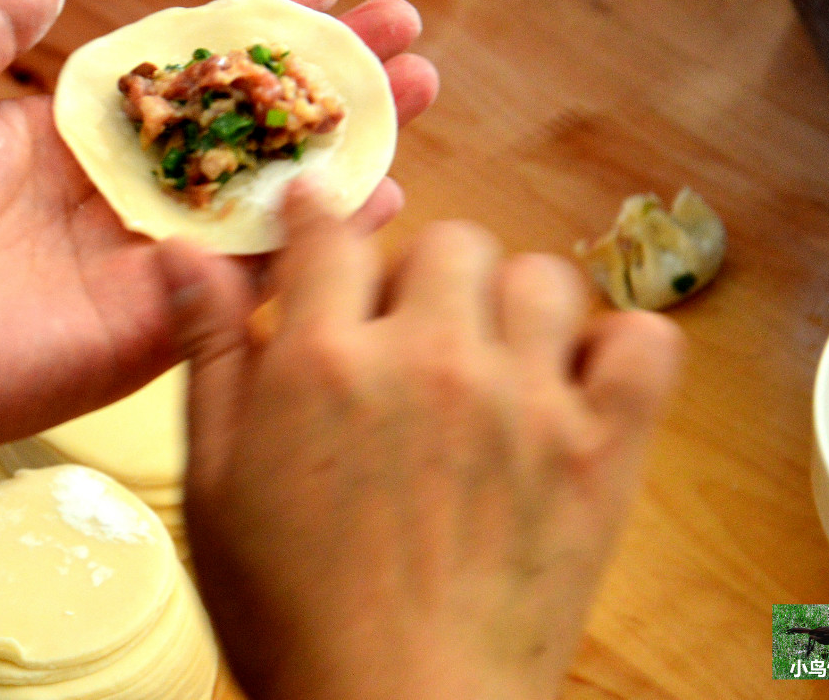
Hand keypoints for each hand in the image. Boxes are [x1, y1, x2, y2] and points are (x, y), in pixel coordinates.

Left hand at [0, 0, 438, 475]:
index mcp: (68, 133)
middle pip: (247, 127)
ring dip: (347, 146)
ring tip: (418, 94)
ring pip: (267, 196)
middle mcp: (119, 193)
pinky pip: (251, 280)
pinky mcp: (159, 328)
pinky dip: (315, 241)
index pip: (185, 66)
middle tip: (404, 37)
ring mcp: (146, 263)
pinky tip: (383, 197)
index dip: (252, 23)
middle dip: (326, 78)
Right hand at [164, 193, 683, 699]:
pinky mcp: (601, 451)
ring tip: (487, 361)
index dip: (320, 217)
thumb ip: (210, 353)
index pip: (330, 232)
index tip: (319, 221)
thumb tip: (185, 252)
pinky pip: (643, 343)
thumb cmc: (289, 610)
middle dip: (417, 274)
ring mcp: (526, 400)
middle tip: (402, 333)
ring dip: (510, 306)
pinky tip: (572, 384)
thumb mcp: (216, 480)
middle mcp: (430, 358)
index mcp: (325, 358)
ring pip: (540, 277)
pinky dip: (617, 349)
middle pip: (447, 241)